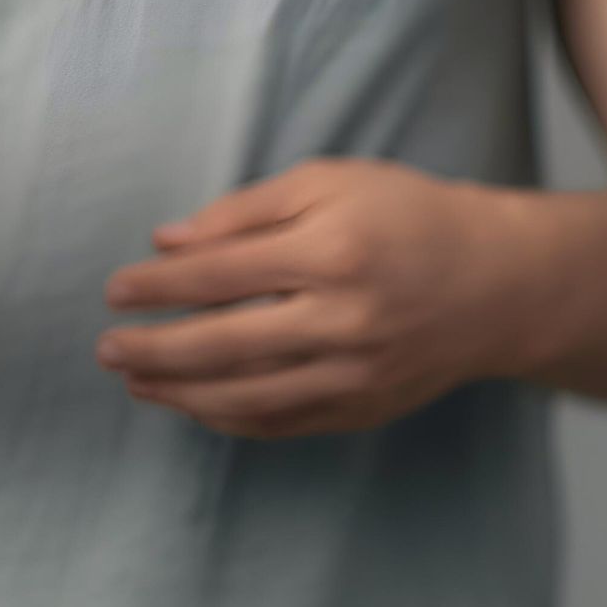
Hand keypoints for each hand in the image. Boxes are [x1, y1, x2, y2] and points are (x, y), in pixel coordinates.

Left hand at [96, 159, 544, 438]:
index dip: (157, 287)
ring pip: (247, 397)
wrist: (501, 283)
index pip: (220, 275)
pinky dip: (228, 419)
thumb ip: (244, 212)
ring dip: (179, 395)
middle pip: (223, 345)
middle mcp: (344, 319)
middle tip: (105, 349)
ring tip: (135, 382)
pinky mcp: (365, 407)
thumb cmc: (405, 217)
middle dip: (153, 350)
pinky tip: (191, 404)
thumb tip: (165, 244)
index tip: (114, 291)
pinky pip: (280, 423)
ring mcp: (356, 372)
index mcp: (332, 252)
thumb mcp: (330, 183)